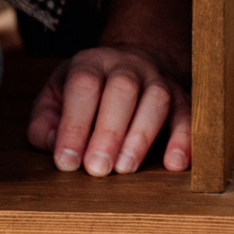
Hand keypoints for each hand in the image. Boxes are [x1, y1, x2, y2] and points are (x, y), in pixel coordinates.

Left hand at [27, 42, 190, 174]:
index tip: (67, 162)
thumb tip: (55, 147)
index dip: (74, 124)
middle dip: (109, 132)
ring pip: (156, 100)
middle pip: (123, 90)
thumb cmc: (86, 93)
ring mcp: (157, 80)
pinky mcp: (180, 99)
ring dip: (141, 137)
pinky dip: (184, 139)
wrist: (131, 64)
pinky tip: (173, 164)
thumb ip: (45, 123)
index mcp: (91, 64)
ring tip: (125, 168)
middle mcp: (126, 67)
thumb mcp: (55, 97)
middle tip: (97, 169)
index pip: (83, 86)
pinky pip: (188, 115)